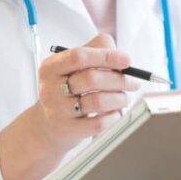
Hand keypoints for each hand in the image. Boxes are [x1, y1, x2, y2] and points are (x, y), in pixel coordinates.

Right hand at [35, 34, 139, 153]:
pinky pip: (98, 123)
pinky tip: (115, 112)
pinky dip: (113, 116)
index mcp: (51, 67)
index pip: (79, 57)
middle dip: (119, 80)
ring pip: (98, 102)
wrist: (47, 125)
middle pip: (91, 79)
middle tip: (133, 82)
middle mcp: (51, 88)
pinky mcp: (68, 130)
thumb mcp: (73, 66)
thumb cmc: (66, 89)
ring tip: (124, 98)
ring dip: (119, 99)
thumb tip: (121, 57)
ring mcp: (58, 111)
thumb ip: (96, 50)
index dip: (106, 57)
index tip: (127, 61)